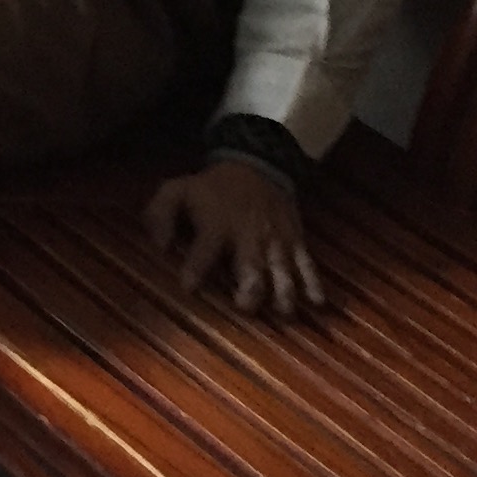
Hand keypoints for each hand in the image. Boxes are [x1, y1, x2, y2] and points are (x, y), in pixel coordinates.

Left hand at [143, 158, 323, 315]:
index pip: (204, 251)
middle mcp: (248, 236)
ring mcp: (276, 240)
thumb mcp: (177, 190)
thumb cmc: (211, 188)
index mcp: (217, 226)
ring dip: (283, 292)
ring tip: (284, 313)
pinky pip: (307, 264)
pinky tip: (317, 303)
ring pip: (282, 270)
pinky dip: (313, 283)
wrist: (257, 164)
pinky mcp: (295, 241)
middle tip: (245, 306)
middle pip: (251, 266)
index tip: (189, 287)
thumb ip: (159, 215)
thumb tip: (158, 246)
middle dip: (249, 287)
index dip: (195, 268)